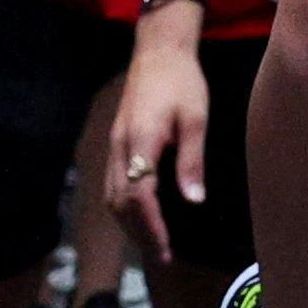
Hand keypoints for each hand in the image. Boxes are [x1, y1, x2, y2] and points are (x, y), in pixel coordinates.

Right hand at [115, 5, 214, 259]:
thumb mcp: (196, 118)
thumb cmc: (182, 82)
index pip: (139, 197)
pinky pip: (112, 184)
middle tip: (163, 256)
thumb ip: (191, 160)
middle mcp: (120, 147)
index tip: (166, 250)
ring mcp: (113, 145)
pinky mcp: (115, 142)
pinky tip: (141, 214)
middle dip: (139, 233)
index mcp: (140, 142)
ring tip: (152, 243)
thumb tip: (194, 201)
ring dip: (129, 223)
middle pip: (119, 203)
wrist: (158, 51)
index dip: (151, 228)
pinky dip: (124, 206)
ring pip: (111, 196)